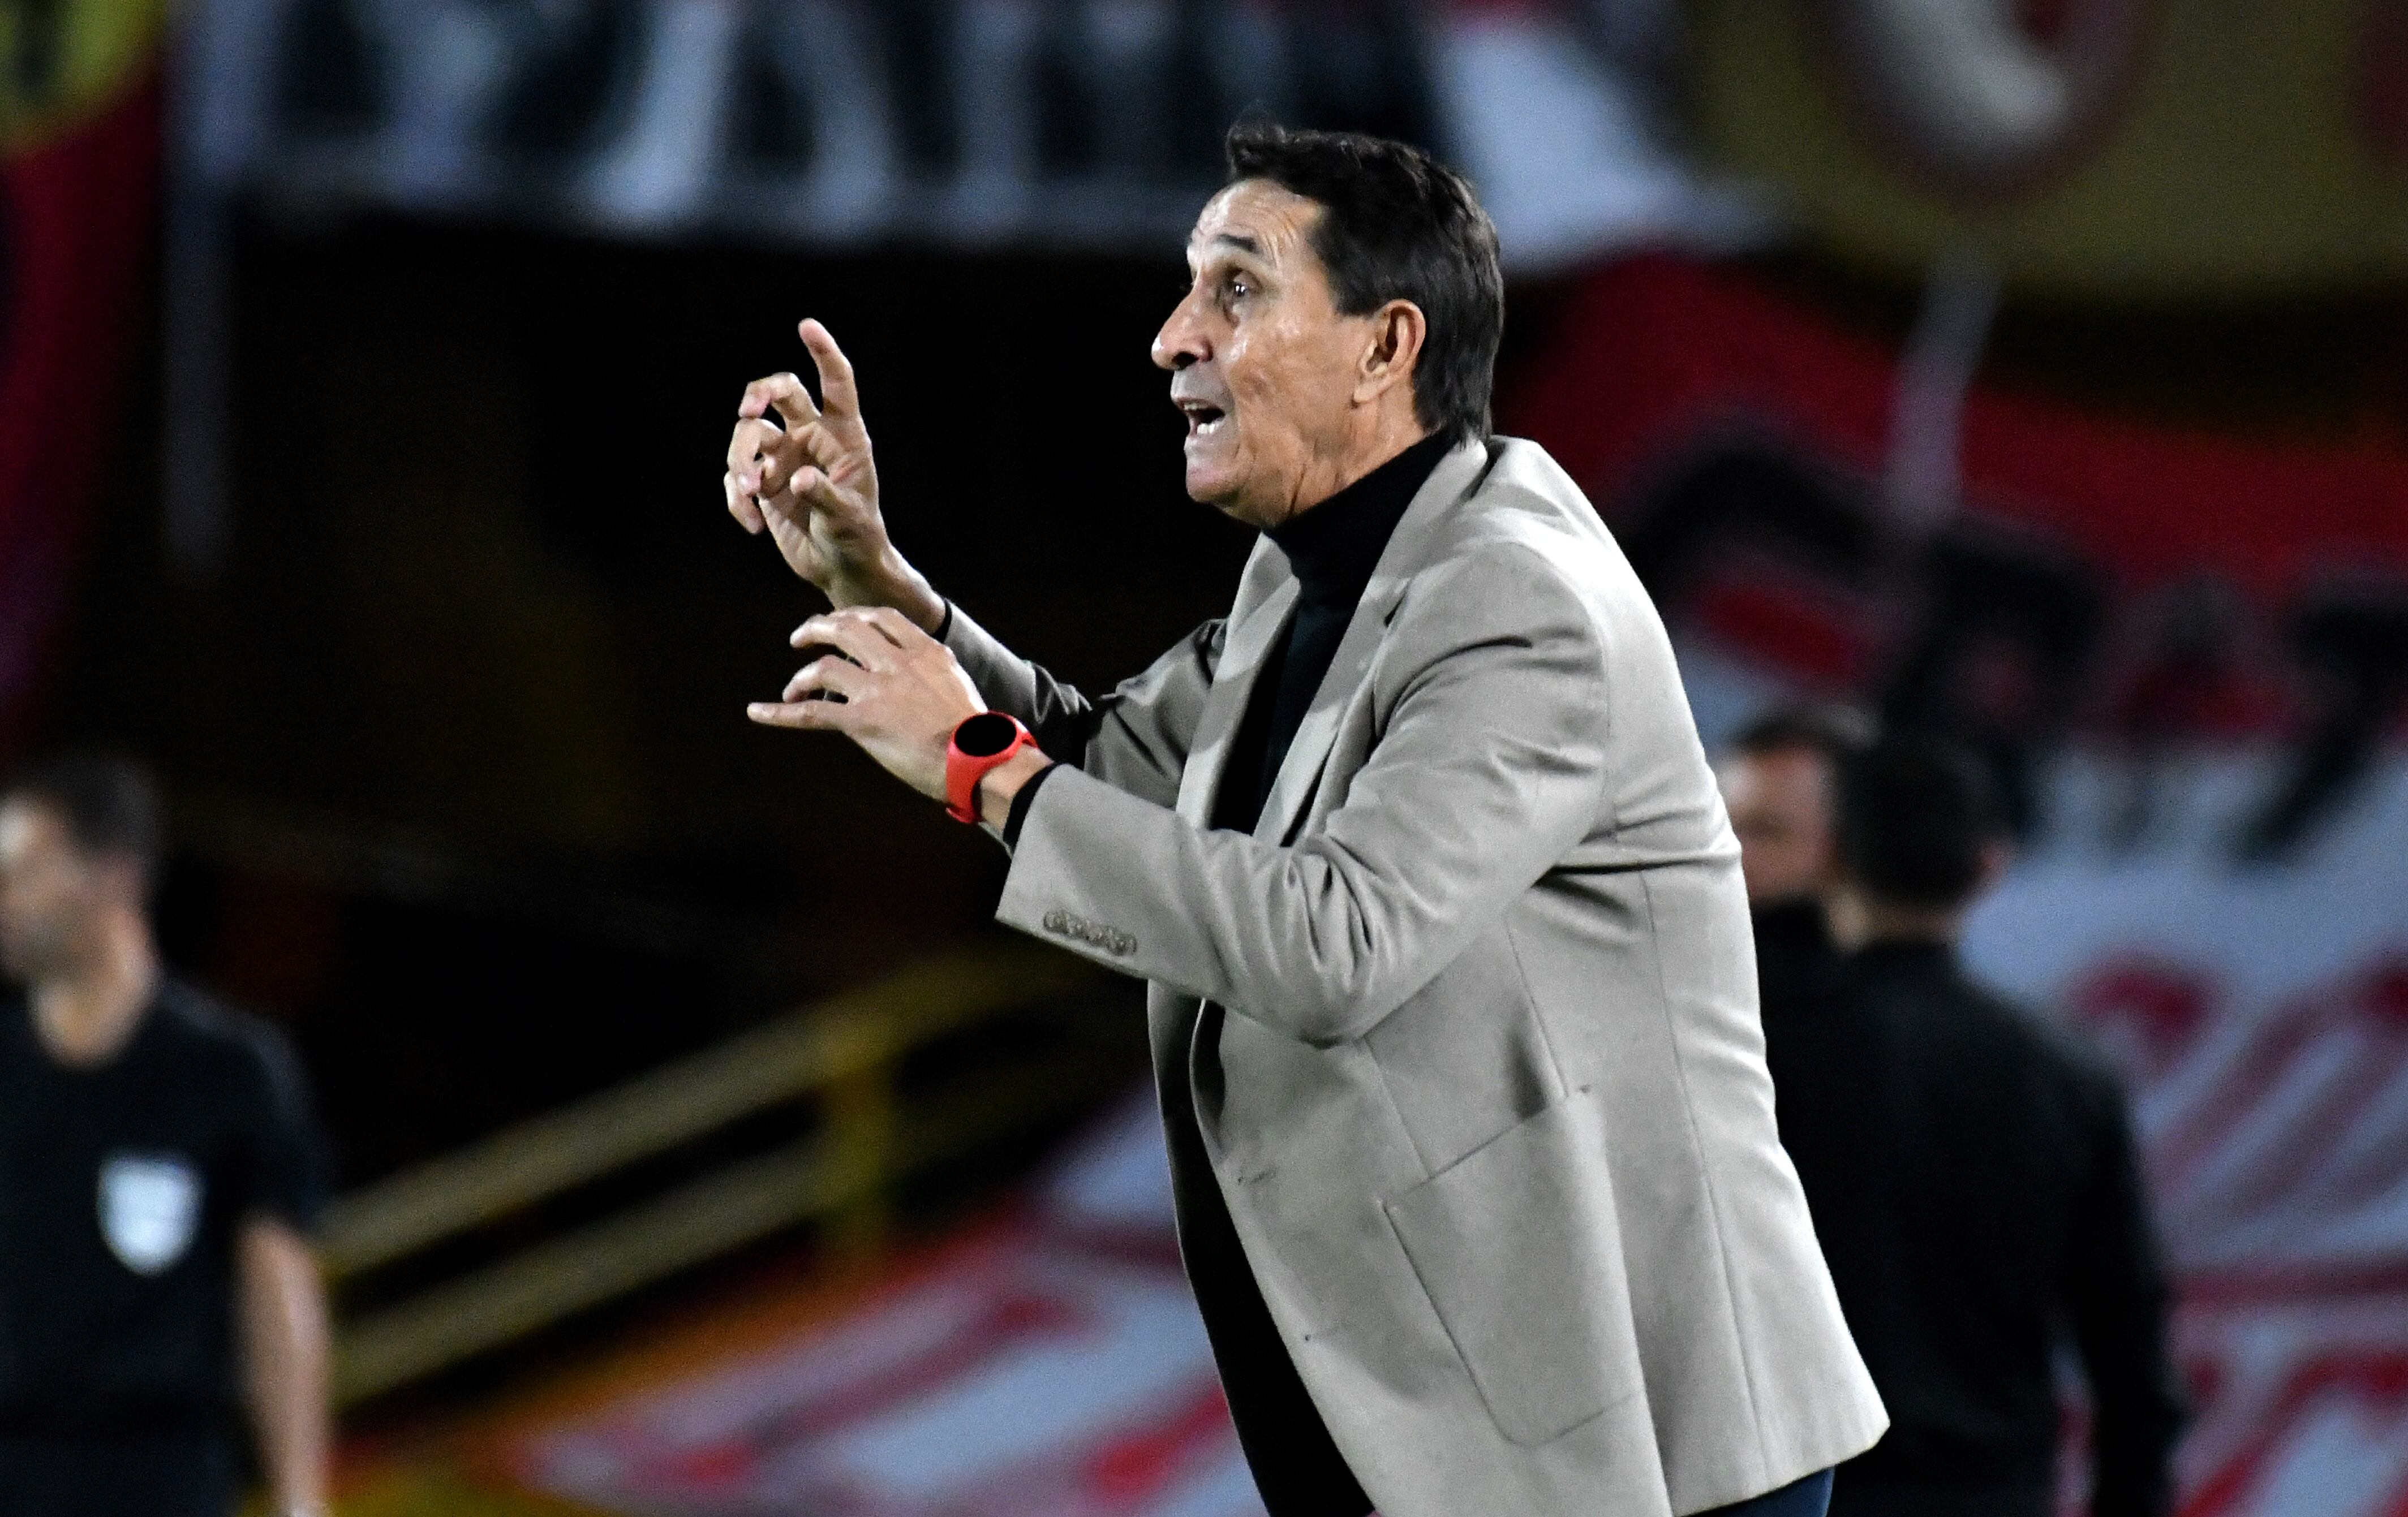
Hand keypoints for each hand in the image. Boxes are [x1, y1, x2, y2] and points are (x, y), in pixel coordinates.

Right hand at [724, 321, 941, 626]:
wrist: (840, 567)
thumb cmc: (856, 537)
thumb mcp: (848, 519)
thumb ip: (826, 497)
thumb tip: (800, 478)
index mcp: (843, 435)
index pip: (835, 384)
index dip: (823, 353)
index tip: (807, 326)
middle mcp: (810, 437)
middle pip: (780, 393)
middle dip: (759, 394)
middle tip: (749, 411)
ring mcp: (783, 457)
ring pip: (748, 435)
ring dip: (740, 460)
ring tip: (750, 493)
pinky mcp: (762, 483)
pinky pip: (735, 477)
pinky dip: (737, 499)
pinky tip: (754, 525)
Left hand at [749, 607, 988, 802]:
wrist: (977, 760)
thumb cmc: (973, 732)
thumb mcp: (955, 684)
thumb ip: (930, 669)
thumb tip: (911, 672)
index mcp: (924, 651)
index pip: (880, 617)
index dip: (852, 616)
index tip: (839, 622)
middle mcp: (897, 662)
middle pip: (845, 629)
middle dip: (817, 628)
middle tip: (800, 638)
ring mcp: (878, 690)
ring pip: (824, 668)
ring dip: (801, 677)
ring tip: (791, 688)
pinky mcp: (863, 722)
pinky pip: (813, 713)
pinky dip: (781, 712)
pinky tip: (758, 712)